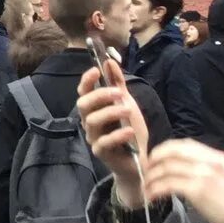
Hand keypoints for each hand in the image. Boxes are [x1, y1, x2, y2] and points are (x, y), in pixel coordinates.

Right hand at [74, 65, 149, 208]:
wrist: (139, 161)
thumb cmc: (130, 131)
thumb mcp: (127, 104)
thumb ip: (118, 84)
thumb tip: (110, 62)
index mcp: (94, 109)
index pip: (84, 92)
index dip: (86, 81)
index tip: (96, 70)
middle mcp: (90, 122)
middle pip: (84, 105)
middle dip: (100, 96)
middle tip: (119, 93)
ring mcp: (94, 137)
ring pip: (92, 121)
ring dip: (111, 112)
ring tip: (128, 110)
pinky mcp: (101, 152)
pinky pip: (104, 142)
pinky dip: (117, 135)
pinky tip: (130, 131)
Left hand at [139, 140, 223, 222]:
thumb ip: (206, 171)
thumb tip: (182, 171)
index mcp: (217, 157)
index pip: (182, 144)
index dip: (163, 150)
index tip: (153, 161)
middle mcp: (210, 161)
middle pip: (170, 152)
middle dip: (152, 161)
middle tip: (145, 174)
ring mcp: (204, 174)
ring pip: (165, 168)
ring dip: (151, 179)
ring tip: (146, 189)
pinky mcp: (198, 189)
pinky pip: (167, 184)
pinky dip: (155, 190)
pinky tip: (151, 197)